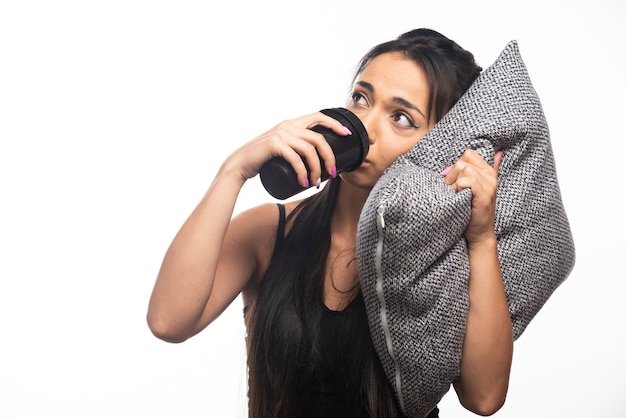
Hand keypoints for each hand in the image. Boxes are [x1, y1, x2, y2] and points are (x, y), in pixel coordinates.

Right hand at [224, 112, 351, 187]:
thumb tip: (315, 157)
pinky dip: (303, 172)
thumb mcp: (281, 148)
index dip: (335, 124)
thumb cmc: (262, 160)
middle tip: (332, 173)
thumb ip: (295, 146)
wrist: (239, 164)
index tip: (347, 134)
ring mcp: (281, 134)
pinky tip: (304, 182)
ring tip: (315, 183)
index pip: (318, 117)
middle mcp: (287, 126)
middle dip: (329, 157)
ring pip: (310, 150)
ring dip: (317, 169)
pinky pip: (296, 159)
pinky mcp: (274, 145)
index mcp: (291, 124)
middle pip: (319, 138)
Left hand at [441, 149, 502, 244]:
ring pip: (464, 169)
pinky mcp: (485, 195)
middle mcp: (490, 176)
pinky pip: (468, 181)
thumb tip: (495, 153)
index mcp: (488, 172)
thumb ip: (475, 173)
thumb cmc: (470, 212)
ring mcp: (489, 185)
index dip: (456, 166)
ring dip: (454, 182)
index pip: (468, 154)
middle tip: (452, 191)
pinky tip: (459, 198)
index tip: (454, 181)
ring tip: (455, 195)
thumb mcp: (471, 189)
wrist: (479, 233)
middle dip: (451, 175)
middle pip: (463, 161)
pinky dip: (458, 188)